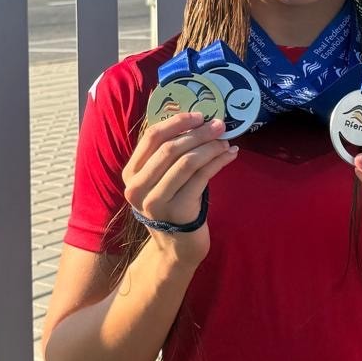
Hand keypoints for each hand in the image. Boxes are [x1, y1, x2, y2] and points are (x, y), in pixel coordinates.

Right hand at [122, 111, 237, 262]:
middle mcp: (138, 187)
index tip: (199, 115)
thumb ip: (168, 154)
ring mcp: (156, 201)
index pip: (151, 138)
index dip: (177, 122)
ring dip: (211, 147)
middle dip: (198, 133)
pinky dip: (219, 162)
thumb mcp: (161, 179)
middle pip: (170, 148)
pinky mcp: (178, 211)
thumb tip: (198, 121)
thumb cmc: (173, 204)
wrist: (177, 245)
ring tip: (226, 142)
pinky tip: (230, 155)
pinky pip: (202, 177)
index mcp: (131, 173)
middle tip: (220, 125)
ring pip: (187, 162)